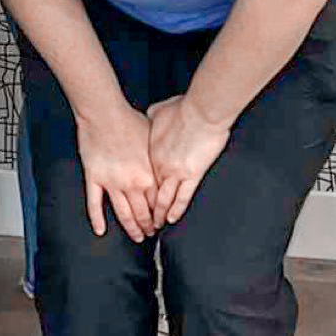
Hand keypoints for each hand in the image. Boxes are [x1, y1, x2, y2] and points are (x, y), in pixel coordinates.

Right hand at [74, 102, 162, 242]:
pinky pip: (95, 204)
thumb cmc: (128, 121)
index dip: (161, 215)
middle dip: (148, 226)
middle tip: (150, 233)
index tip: (162, 221)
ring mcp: (111, 183)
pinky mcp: (94, 179)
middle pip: (142, 213)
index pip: (157, 203)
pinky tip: (100, 230)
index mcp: (148, 175)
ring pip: (123, 213)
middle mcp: (132, 183)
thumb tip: (165, 165)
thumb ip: (157, 159)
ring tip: (135, 236)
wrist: (105, 113)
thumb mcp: (152, 141)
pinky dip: (97, 219)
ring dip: (131, 228)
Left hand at [143, 96, 232, 225]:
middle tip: (142, 220)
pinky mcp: (192, 176)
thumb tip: (150, 117)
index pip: (141, 176)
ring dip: (159, 214)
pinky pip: (182, 198)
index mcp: (151, 151)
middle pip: (149, 192)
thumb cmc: (183, 110)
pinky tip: (172, 218)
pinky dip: (176, 210)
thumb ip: (152, 118)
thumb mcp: (159, 112)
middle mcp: (159, 165)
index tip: (134, 198)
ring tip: (156, 225)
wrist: (202, 112)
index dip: (137, 190)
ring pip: (163, 199)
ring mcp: (175, 172)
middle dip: (145, 208)